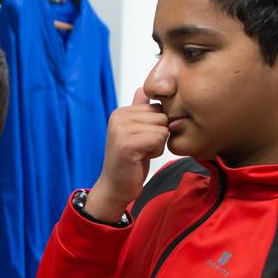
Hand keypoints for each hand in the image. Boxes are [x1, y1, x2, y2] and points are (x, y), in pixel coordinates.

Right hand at [84, 87, 169, 220]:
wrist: (115, 188)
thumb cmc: (129, 162)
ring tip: (140, 154)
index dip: (156, 127)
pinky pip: (159, 138)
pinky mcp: (127, 143)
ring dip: (157, 145)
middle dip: (158, 136)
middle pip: (161, 116)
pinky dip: (155, 152)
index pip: (158, 108)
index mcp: (121, 112)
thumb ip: (139, 111)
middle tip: (141, 149)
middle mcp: (118, 116)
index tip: (141, 141)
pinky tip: (140, 158)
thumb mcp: (135, 132)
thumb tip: (143, 89)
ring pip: (162, 128)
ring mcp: (121, 129)